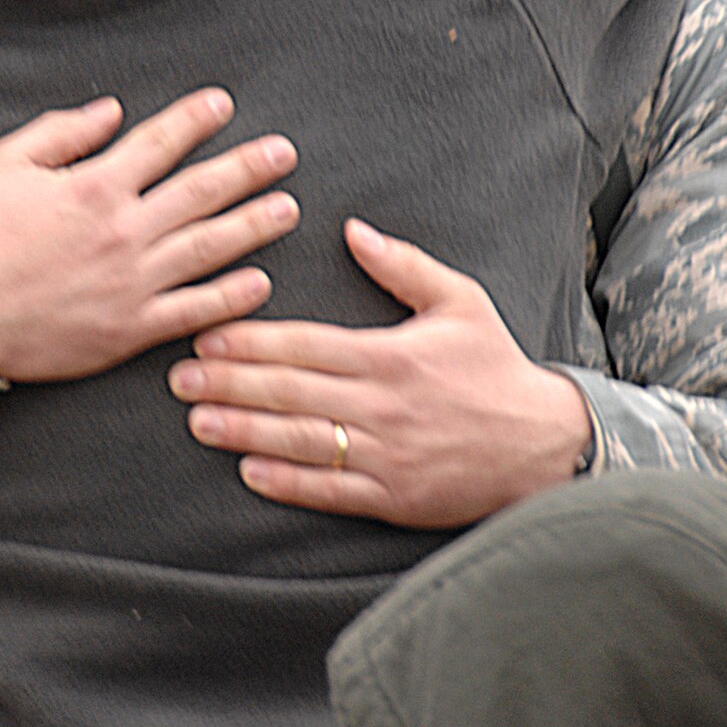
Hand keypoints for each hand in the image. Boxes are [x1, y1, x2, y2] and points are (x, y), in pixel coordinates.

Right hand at [0, 89, 298, 381]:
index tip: (224, 104)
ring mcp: (132, 283)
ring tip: (288, 209)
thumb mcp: (4, 164)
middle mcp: (123, 231)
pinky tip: (260, 281)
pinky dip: (231, 297)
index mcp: (94, 186)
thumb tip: (113, 111)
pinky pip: (193, 311)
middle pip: (202, 191)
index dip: (196, 119)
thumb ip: (62, 132)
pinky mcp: (129, 328)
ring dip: (255, 226)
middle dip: (249, 167)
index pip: (161, 143)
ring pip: (210, 248)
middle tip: (285, 153)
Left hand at [167, 217, 590, 527]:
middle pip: (291, 392)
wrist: (545, 444)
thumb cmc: (497, 368)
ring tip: (198, 421)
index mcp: (391, 355)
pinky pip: (331, 490)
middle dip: (230, 382)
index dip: (252, 340)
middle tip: (180, 377)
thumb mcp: (460, 301)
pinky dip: (288, 483)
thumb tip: (353, 230)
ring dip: (244, 431)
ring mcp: (387, 454)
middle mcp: (382, 405)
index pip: (306, 344)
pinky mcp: (394, 496)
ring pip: (301, 442)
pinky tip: (249, 472)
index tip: (207, 334)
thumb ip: (403, 266)